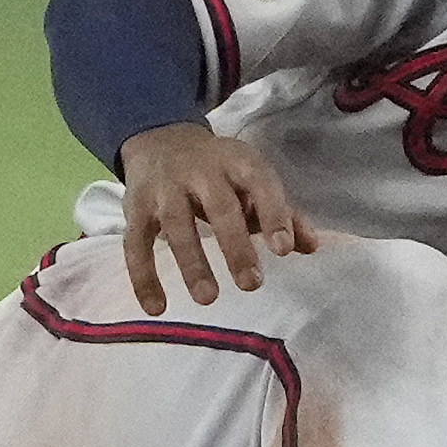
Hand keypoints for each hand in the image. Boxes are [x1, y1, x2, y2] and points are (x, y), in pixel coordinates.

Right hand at [116, 124, 318, 312]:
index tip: (283, 250)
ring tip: (208, 298)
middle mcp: (200, 171)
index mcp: (238, 162)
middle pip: (219, 208)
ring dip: (191, 264)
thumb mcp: (254, 181)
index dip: (273, 215)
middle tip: (251, 285)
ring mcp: (164, 188)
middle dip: (235, 247)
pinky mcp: (135, 207)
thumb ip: (283, 214)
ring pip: (176, 226)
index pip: (261, 185)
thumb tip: (310, 247)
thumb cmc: (222, 172)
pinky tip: (157, 307)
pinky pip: (136, 243)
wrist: (161, 140)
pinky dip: (143, 276)